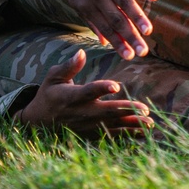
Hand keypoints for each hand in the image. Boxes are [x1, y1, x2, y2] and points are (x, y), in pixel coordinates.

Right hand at [15, 50, 152, 137]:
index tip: (116, 86)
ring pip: (113, 126)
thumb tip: (81, 52)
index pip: (89, 92)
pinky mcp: (91, 135)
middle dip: (126, 110)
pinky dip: (128, 136)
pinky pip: (112, 136)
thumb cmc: (49, 94)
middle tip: (145, 109)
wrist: (39, 122)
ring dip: (132, 125)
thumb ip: (69, 66)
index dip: (102, 88)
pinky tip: (143, 133)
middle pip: (107, 112)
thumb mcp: (53, 77)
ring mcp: (87, 126)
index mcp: (71, 96)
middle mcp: (81, 113)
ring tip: (150, 123)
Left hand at [56, 0, 157, 58]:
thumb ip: (91, 20)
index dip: (118, 43)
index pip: (105, 28)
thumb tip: (104, 41)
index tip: (130, 56)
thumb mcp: (76, 1)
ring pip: (124, 1)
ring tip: (148, 31)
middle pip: (116, 19)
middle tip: (143, 52)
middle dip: (130, 37)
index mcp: (85, 4)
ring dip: (138, 17)